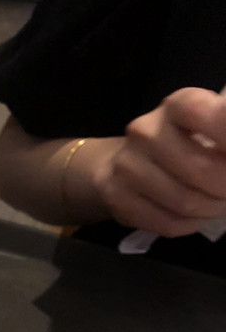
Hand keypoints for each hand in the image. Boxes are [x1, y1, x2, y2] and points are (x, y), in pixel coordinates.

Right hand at [96, 88, 225, 236]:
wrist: (122, 164)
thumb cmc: (180, 144)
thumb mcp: (208, 129)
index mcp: (177, 106)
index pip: (206, 113)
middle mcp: (146, 131)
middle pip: (201, 170)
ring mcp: (127, 166)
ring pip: (185, 202)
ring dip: (212, 209)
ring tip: (217, 203)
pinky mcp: (116, 197)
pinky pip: (167, 223)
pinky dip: (190, 225)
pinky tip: (193, 216)